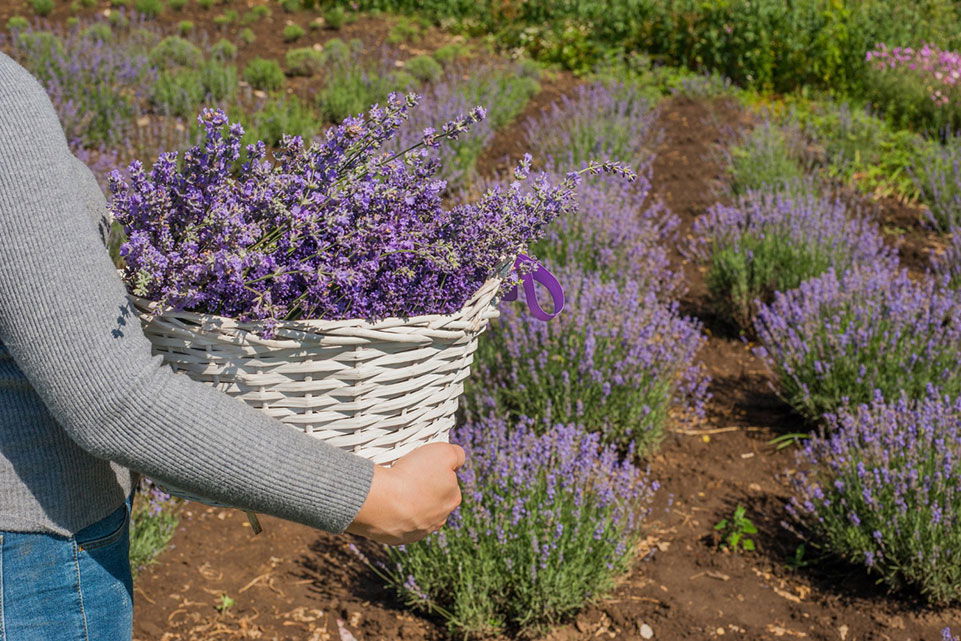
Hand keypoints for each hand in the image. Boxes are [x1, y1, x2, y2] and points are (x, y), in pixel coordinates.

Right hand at [345, 442, 464, 545]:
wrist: (381, 501)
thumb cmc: (413, 475)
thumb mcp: (443, 452)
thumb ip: (456, 454)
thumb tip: (458, 459)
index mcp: (453, 499)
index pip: (449, 482)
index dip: (436, 471)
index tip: (422, 467)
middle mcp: (439, 519)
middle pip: (433, 500)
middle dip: (423, 489)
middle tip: (408, 477)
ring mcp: (418, 531)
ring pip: (416, 513)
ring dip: (408, 503)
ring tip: (394, 491)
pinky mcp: (398, 538)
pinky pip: (397, 524)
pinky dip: (393, 514)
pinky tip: (386, 504)